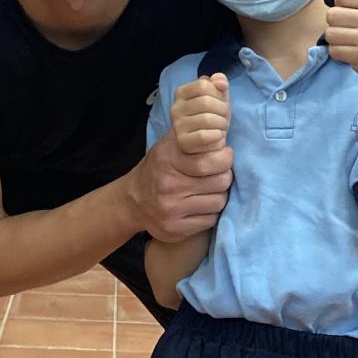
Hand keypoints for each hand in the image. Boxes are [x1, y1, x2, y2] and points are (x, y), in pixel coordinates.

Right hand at [130, 124, 231, 242]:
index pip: (210, 161)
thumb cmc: (159, 168)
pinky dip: (210, 212)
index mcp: (168, 160)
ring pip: (219, 202)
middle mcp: (168, 186)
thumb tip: (221, 127)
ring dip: (219, 195)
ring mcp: (171, 210)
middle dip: (224, 176)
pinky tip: (200, 205)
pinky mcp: (176, 229)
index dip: (225, 158)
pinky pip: (210, 220)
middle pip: (220, 182)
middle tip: (218, 173)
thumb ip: (192, 134)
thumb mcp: (169, 145)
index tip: (224, 155)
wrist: (133, 201)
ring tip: (209, 189)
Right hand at [170, 73, 230, 156]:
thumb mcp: (217, 96)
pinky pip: (204, 136)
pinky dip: (217, 136)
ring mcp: (177, 125)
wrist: (203, 142)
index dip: (218, 94)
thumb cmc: (212, 115)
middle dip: (222, 111)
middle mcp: (175, 108)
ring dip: (222, 125)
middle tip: (224, 118)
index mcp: (181, 93)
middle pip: (206, 102)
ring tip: (221, 128)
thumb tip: (221, 82)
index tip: (220, 102)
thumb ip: (219, 83)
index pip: (203, 85)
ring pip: (207, 119)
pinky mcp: (183, 141)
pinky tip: (218, 137)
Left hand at [325, 0, 357, 81]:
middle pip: (332, 14)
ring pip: (330, 33)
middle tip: (352, 29)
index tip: (354, 12)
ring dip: (337, 39)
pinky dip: (339, 52)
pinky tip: (352, 51)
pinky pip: (334, 50)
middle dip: (337, 24)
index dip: (343, 5)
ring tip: (352, 40)